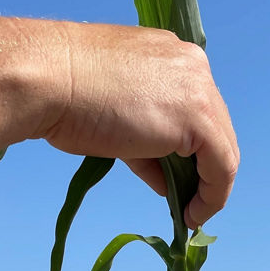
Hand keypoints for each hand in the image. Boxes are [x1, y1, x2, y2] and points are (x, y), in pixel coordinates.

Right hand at [32, 21, 238, 228]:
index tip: (178, 180)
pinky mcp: (199, 118)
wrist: (46, 79)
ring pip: (222, 147)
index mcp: (171, 56)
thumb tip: (165, 178)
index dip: (190, 150)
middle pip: (214, 126)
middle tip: (188, 201)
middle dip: (202, 169)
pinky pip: (221, 166)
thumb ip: (146, 143)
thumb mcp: (113, 115)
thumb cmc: (64, 93)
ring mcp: (199, 89)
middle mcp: (193, 65)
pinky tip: (192, 215)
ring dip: (209, 186)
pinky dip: (212, 196)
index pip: (194, 109)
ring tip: (190, 213)